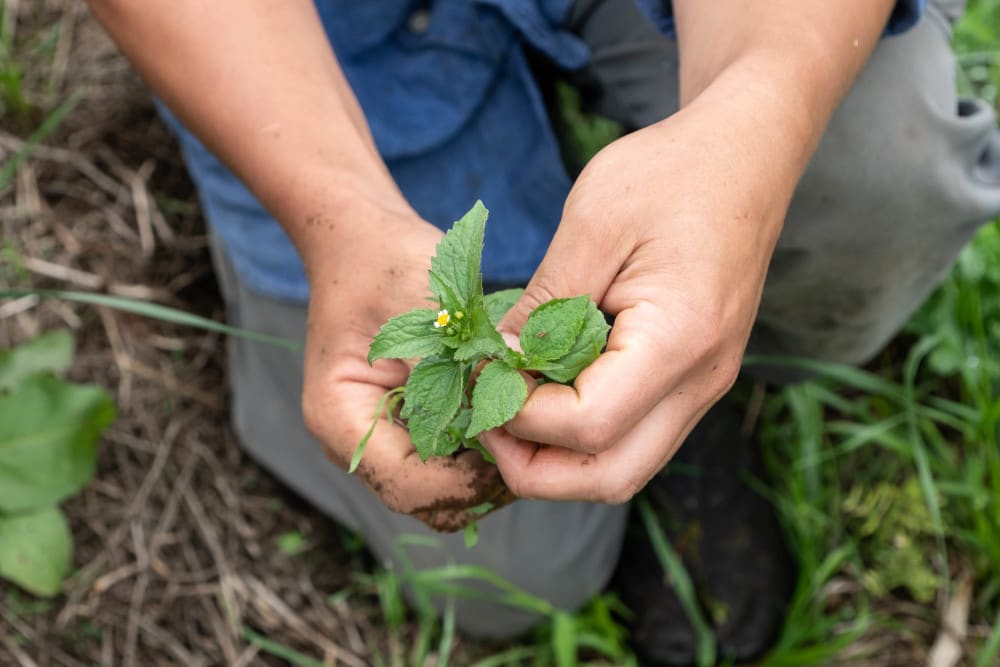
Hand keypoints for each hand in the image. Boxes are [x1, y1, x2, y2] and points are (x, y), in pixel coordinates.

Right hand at [300, 200, 510, 530]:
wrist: (362, 239)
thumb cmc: (384, 261)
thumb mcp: (423, 304)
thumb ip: (458, 363)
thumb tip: (507, 411)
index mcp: (340, 419)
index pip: (408, 484)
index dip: (468, 478)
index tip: (519, 443)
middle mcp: (356, 442)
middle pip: (427, 500)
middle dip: (482, 482)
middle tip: (537, 443)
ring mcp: (381, 439)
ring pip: (443, 491)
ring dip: (487, 470)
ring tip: (531, 430)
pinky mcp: (407, 427)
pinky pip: (449, 463)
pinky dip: (482, 451)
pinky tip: (516, 418)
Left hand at [480, 108, 795, 502]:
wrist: (743, 157)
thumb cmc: (670, 176)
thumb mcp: (592, 223)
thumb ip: (544, 304)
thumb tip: (499, 362)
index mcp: (679, 340)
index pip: (588, 424)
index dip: (520, 416)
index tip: (479, 377)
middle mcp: (702, 380)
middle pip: (611, 476)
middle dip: (534, 469)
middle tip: (484, 422)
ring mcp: (704, 385)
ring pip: (624, 466)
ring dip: (558, 459)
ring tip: (508, 412)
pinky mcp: (694, 378)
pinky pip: (636, 435)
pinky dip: (583, 435)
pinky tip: (545, 394)